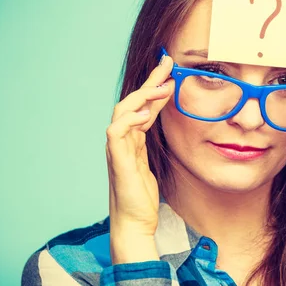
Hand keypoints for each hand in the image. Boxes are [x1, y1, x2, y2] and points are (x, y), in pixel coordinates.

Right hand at [105, 53, 174, 249]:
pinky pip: (116, 132)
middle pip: (132, 100)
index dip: (155, 83)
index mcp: (133, 138)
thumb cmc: (143, 195)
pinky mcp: (118, 162)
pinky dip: (129, 120)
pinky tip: (145, 115)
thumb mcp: (154, 161)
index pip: (144, 103)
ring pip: (122, 110)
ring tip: (162, 87)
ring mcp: (117, 149)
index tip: (170, 66)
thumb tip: (170, 122)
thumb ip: (155, 141)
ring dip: (142, 96)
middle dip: (150, 80)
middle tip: (167, 62)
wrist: (135, 222)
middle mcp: (123, 139)